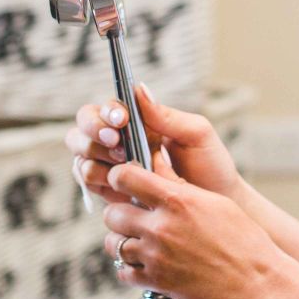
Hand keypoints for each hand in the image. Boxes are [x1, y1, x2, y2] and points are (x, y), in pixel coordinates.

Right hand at [64, 83, 243, 205]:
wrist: (216, 209)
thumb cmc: (210, 167)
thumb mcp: (196, 135)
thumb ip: (166, 115)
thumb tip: (139, 89)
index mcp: (139, 122)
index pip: (108, 108)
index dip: (108, 111)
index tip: (122, 120)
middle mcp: (120, 141)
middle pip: (83, 127)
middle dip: (94, 132)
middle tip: (117, 144)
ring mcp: (112, 166)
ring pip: (81, 154)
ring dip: (95, 157)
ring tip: (123, 165)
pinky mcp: (110, 191)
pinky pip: (87, 182)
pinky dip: (96, 180)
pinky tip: (118, 183)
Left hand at [102, 157, 280, 298]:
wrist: (256, 282)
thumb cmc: (244, 239)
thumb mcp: (214, 201)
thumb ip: (179, 185)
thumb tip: (157, 166)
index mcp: (177, 200)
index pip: (125, 178)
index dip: (120, 176)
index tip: (124, 180)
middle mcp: (161, 227)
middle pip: (112, 213)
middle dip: (118, 212)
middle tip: (131, 215)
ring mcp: (156, 257)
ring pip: (114, 243)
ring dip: (122, 240)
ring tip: (137, 240)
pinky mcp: (157, 282)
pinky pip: (124, 272)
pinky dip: (129, 267)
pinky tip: (144, 262)